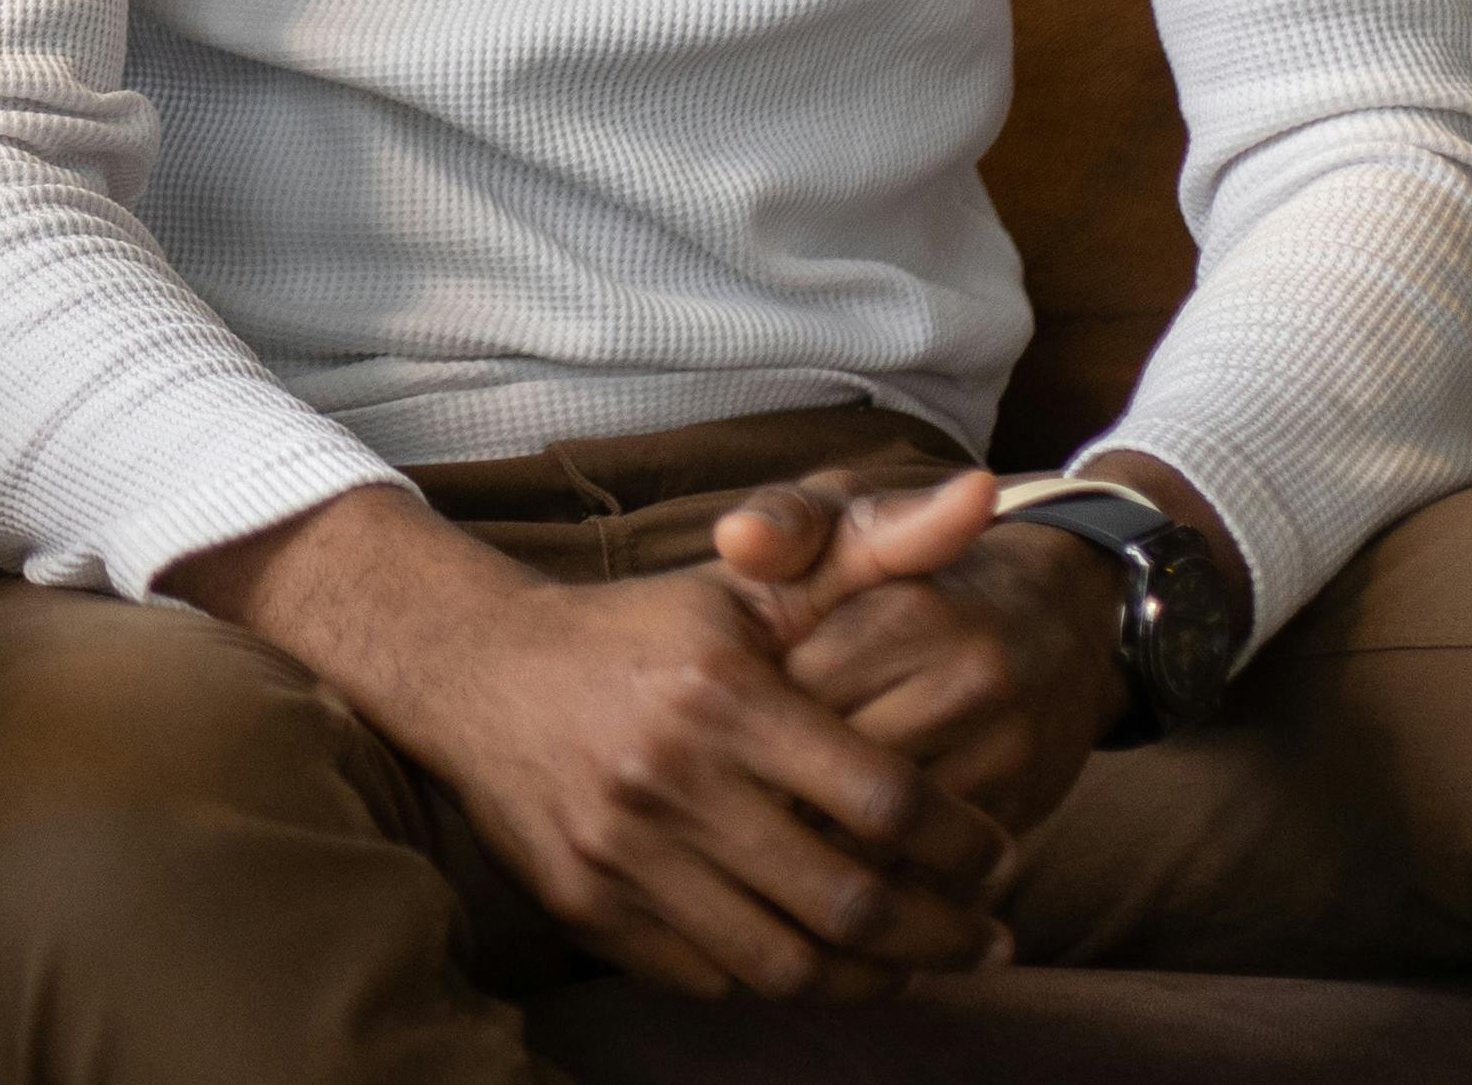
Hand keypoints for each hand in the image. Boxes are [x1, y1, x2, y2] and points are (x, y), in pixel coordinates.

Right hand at [169, 487, 1013, 1004]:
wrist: (474, 671)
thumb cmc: (642, 628)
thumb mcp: (751, 581)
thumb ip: (874, 547)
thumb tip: (986, 492)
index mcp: (724, 693)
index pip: (886, 800)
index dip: (964, 845)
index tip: (998, 856)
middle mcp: (670, 778)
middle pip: (849, 900)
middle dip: (944, 934)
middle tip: (990, 938)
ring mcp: (621, 852)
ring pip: (784, 964)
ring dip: (872, 979)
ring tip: (917, 966)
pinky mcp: (585, 906)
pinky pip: (710, 979)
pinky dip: (776, 980)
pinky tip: (817, 959)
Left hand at [711, 470, 1121, 833]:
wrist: (1060, 621)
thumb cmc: (921, 575)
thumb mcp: (855, 520)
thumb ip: (788, 522)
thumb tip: (736, 538)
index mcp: (912, 608)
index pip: (794, 690)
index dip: (743, 717)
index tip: (713, 724)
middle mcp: (970, 678)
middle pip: (834, 768)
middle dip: (774, 788)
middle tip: (730, 796)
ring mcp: (1006, 750)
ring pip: (881, 832)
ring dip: (819, 846)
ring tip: (770, 843)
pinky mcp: (1024, 809)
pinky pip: (931, 869)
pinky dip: (877, 876)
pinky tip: (836, 868)